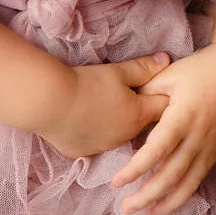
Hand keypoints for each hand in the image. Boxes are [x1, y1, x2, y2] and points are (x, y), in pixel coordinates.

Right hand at [38, 53, 172, 158]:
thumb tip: (167, 61)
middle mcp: (125, 137)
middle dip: (139, 110)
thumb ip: (145, 67)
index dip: (160, 94)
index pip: (163, 107)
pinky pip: (95, 143)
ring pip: (119, 135)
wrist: (48, 102)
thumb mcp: (119, 71)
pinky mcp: (82, 153)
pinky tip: (84, 121)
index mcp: (139, 116)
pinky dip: (94, 133)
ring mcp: (103, 148)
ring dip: (117, 123)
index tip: (152, 85)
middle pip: (141, 123)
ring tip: (102, 106)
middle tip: (125, 93)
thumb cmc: (87, 83)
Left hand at [110, 41, 215, 214]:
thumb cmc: (197, 70)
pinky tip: (171, 204)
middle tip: (127, 208)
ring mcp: (210, 144)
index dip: (136, 168)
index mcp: (183, 115)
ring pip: (189, 181)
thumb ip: (145, 94)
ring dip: (168, 202)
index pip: (158, 149)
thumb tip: (123, 110)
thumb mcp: (168, 75)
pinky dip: (185, 194)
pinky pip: (200, 177)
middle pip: (173, 173)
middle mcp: (198, 135)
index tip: (117, 182)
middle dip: (149, 194)